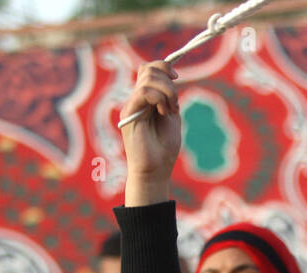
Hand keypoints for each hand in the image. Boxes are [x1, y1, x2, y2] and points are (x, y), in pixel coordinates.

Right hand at [121, 60, 181, 203]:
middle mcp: (136, 100)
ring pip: (147, 78)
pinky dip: (159, 98)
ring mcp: (131, 106)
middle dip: (168, 82)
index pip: (149, 69)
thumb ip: (168, 97)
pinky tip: (163, 112)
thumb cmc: (164, 149)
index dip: (164, 67)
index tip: (177, 77)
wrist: (155, 170)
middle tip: (175, 105)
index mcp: (146, 99)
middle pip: (148, 70)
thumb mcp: (171, 117)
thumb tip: (170, 77)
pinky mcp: (129, 114)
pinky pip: (143, 92)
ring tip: (170, 111)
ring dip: (167, 91)